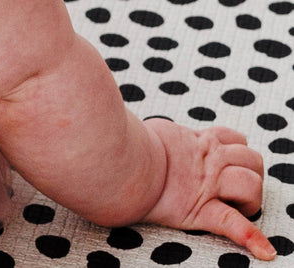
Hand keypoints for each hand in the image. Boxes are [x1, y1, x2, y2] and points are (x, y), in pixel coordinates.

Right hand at [142, 118, 274, 259]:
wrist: (119, 160)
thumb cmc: (130, 145)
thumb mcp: (156, 133)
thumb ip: (170, 137)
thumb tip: (158, 136)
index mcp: (200, 142)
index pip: (236, 138)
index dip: (238, 150)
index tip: (227, 165)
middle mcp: (210, 161)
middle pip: (252, 160)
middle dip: (249, 171)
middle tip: (229, 184)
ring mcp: (208, 184)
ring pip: (252, 183)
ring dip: (250, 192)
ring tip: (232, 201)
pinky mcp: (201, 209)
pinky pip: (233, 223)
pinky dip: (251, 238)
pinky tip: (265, 252)